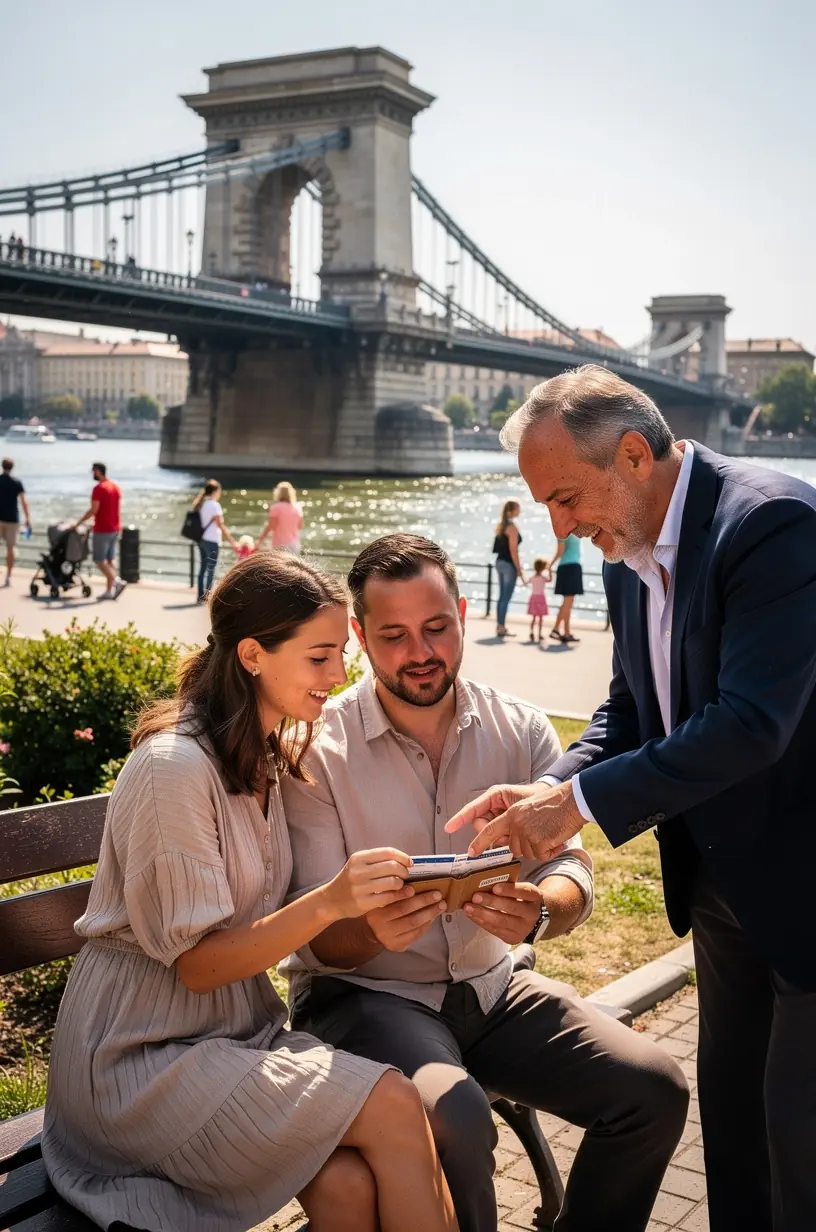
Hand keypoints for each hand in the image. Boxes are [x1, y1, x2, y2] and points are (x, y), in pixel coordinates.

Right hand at [326, 847, 412, 919]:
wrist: (331, 900)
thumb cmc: (350, 880)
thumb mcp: (359, 865)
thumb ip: (378, 861)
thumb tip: (405, 861)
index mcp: (359, 858)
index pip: (387, 852)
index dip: (403, 856)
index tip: (410, 863)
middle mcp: (358, 871)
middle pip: (392, 866)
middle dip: (404, 871)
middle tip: (407, 875)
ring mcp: (360, 888)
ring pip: (392, 882)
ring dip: (401, 884)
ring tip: (401, 885)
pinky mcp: (363, 903)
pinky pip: (388, 897)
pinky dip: (398, 895)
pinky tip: (399, 895)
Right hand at [365, 890, 447, 951]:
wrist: (373, 932)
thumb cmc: (381, 910)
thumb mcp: (381, 899)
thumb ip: (392, 891)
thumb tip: (414, 881)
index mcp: (375, 909)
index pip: (390, 899)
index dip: (402, 893)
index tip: (414, 888)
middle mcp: (379, 924)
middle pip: (405, 910)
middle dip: (423, 901)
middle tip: (437, 895)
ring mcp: (389, 937)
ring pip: (413, 923)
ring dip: (430, 913)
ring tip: (441, 905)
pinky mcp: (397, 946)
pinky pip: (415, 934)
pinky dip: (426, 925)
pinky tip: (433, 917)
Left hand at [445, 780, 582, 859]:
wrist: (572, 802)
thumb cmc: (555, 806)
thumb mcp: (529, 810)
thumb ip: (517, 823)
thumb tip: (512, 843)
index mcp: (512, 813)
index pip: (489, 830)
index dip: (479, 842)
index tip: (471, 852)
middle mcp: (515, 823)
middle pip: (512, 847)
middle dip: (526, 847)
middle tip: (541, 836)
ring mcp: (526, 833)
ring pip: (527, 853)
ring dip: (539, 849)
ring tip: (550, 834)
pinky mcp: (538, 842)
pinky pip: (540, 856)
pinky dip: (550, 851)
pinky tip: (556, 839)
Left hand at [463, 881, 541, 943]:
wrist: (535, 921)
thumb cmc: (523, 900)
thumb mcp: (522, 890)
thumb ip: (509, 886)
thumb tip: (484, 880)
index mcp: (535, 897)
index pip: (524, 892)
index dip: (509, 890)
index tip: (495, 887)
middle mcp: (532, 914)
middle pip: (512, 908)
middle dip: (491, 902)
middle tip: (475, 896)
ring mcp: (523, 929)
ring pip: (501, 921)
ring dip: (482, 914)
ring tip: (468, 907)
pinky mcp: (513, 938)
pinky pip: (495, 930)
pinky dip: (481, 922)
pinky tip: (472, 915)